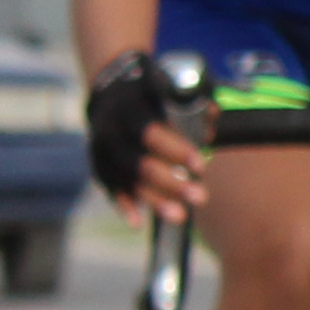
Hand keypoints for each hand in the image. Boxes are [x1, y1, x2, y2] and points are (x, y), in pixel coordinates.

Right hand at [86, 51, 201, 221]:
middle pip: (139, 162)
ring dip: (154, 200)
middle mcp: (109, 129)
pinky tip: (138, 221)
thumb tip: (211, 119)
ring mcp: (100, 149)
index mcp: (128, 107)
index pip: (151, 132)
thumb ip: (193, 102)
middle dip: (171, 182)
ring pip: (127, 179)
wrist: (111, 93)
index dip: (175, 150)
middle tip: (202, 197)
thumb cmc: (154, 94)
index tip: (201, 168)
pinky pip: (110, 188)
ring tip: (181, 216)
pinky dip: (124, 204)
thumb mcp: (171, 88)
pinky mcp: (98, 165)